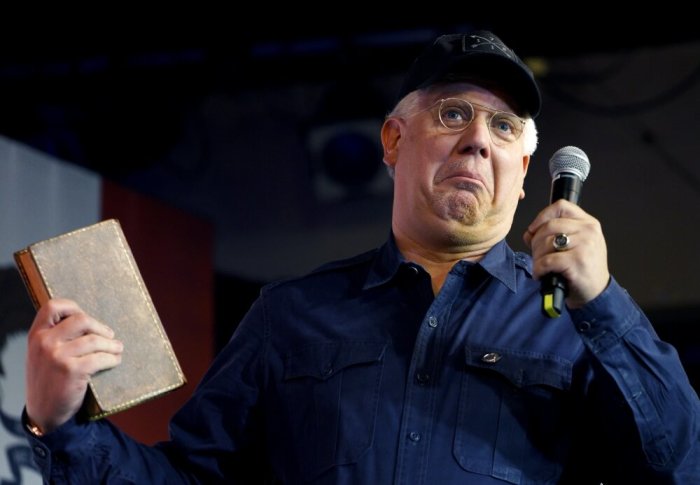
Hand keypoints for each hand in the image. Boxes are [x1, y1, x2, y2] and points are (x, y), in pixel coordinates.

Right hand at [25, 298, 122, 432]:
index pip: (53, 306)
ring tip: (117, 348)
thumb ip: (56, 336)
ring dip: (112, 344)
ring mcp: (57, 356)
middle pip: (81, 319)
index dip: (73, 307)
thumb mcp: (42, 354)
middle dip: (100, 327)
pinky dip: (112, 359)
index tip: (87, 316)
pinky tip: (115, 361)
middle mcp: (44, 342)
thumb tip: (88, 321)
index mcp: (36, 335)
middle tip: (110, 335)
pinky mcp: (72, 370)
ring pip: (95, 340)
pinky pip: (100, 358)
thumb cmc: (48, 380)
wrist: (44, 413)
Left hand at [523, 199, 609, 308]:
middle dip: (536, 242)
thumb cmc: (581, 269)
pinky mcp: (578, 261)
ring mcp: (585, 245)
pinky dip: (539, 269)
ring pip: (546, 242)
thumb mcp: (575, 245)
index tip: (533, 230)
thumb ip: (555, 233)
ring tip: (541, 266)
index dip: (541, 217)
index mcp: (588, 223)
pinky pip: (547, 260)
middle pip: (549, 225)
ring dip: (537, 257)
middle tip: (537, 256)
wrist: (596, 293)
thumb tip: (529, 233)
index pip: (560, 206)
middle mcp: (589, 231)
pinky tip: (541, 274)